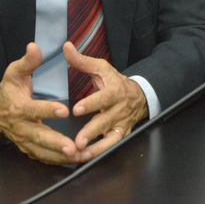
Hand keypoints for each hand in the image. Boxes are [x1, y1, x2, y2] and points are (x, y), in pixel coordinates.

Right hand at [0, 43, 78, 163]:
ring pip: (42, 151)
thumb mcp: (14, 72)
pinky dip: (57, 161)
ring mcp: (24, 140)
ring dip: (59, 156)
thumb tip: (35, 47)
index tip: (64, 110)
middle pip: (38, 136)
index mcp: (18, 107)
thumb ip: (27, 62)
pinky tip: (73, 160)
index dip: (47, 110)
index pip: (33, 109)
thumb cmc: (9, 90)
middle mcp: (20, 127)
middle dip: (56, 143)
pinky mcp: (28, 148)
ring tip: (78, 156)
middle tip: (72, 147)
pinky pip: (43, 157)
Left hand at [63, 42, 148, 160]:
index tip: (76, 109)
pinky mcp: (121, 134)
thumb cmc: (114, 81)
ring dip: (95, 147)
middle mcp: (119, 109)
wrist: (139, 95)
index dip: (91, 104)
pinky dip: (99, 153)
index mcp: (114, 91)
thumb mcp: (101, 68)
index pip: (103, 98)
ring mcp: (121, 123)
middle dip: (92, 131)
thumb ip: (82, 61)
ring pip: (110, 138)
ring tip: (79, 153)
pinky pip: (111, 146)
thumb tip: (65, 46)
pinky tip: (84, 158)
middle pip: (106, 121)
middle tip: (78, 140)